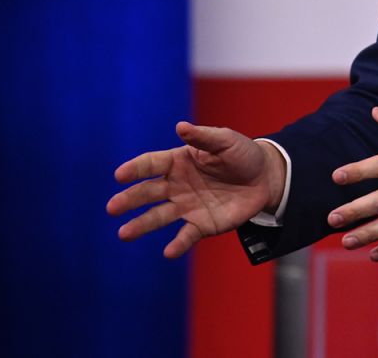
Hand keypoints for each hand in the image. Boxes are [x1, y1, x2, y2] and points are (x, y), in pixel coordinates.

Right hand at [107, 122, 285, 257]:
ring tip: (124, 233)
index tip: (120, 175)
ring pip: (159, 216)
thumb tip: (180, 126)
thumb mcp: (226, 140)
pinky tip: (168, 252)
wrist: (266, 178)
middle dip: (130, 200)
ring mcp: (187, 206)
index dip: (135, 169)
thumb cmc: (242, 155)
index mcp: (179, 161)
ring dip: (141, 225)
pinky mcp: (201, 224)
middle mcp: (177, 185)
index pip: (152, 164)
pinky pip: (186, 235)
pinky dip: (177, 244)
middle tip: (112, 207)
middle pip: (149, 192)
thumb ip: (203, 136)